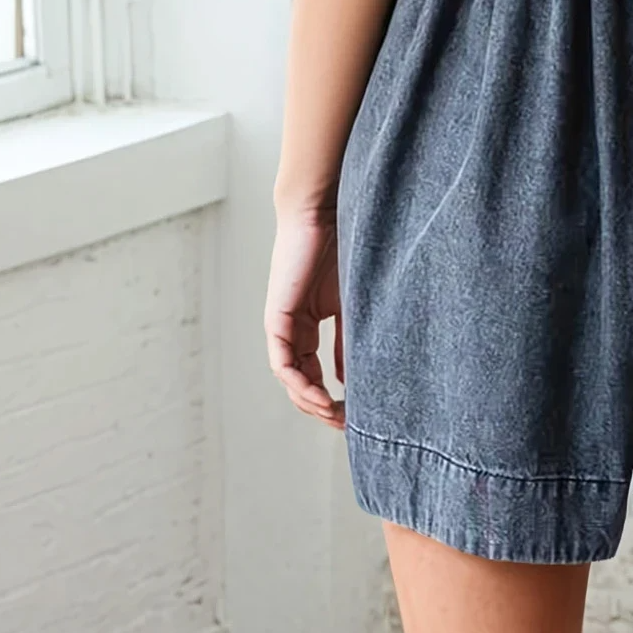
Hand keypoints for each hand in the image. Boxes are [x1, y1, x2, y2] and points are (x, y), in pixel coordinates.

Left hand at [265, 206, 345, 428]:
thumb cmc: (344, 243)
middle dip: (321, 405)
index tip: (354, 412)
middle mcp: (293, 326)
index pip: (315, 369)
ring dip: (310, 400)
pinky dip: (299, 382)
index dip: (332, 394)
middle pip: (300, 379)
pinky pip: (282, 361)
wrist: (324, 209)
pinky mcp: (277, 316)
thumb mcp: (353, 301)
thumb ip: (350, 336)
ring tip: (334, 413)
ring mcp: (283, 322)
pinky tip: (321, 394)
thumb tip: (353, 376)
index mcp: (310, 321)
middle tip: (346, 423)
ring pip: (290, 377)